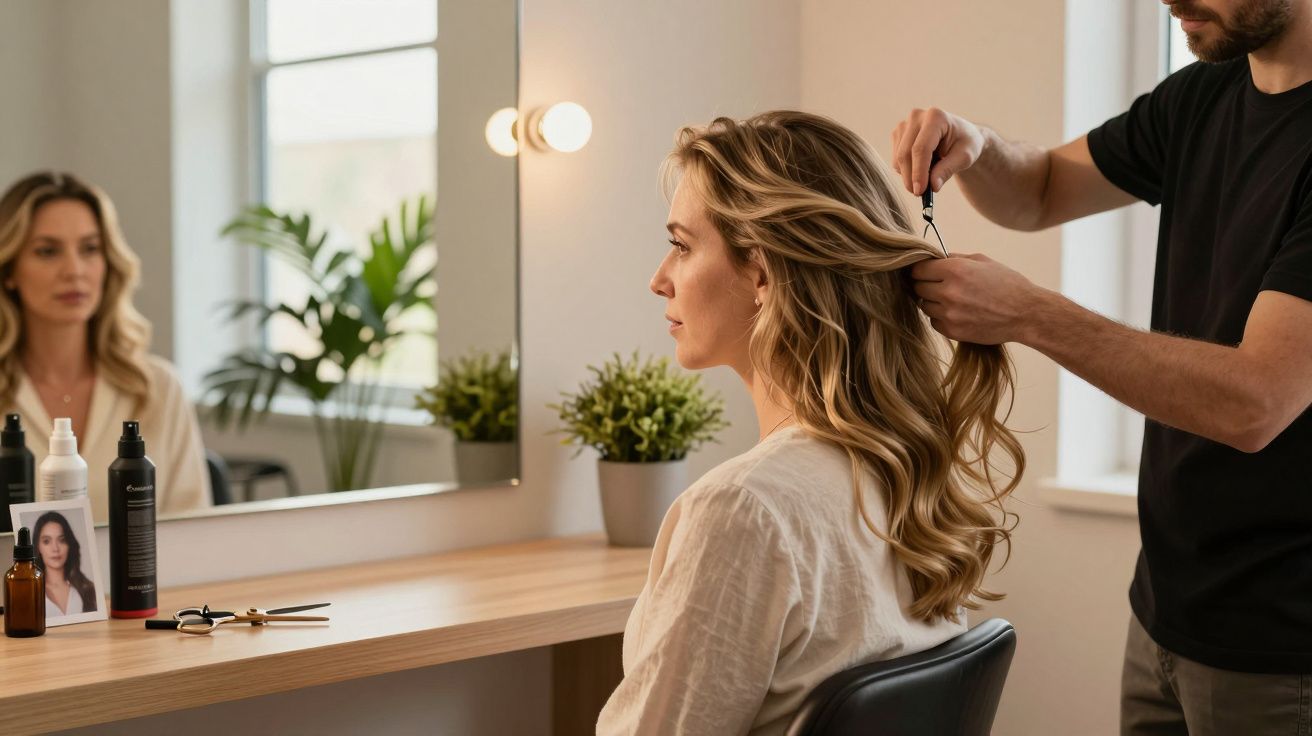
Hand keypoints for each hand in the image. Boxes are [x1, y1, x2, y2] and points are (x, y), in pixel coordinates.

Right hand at [891, 108, 985, 195]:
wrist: (960, 135)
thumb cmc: (965, 143)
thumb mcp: (965, 157)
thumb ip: (948, 169)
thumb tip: (933, 186)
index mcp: (936, 117)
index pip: (921, 148)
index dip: (919, 171)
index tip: (920, 191)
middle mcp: (917, 116)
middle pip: (905, 153)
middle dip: (910, 177)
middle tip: (920, 194)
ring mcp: (904, 124)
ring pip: (898, 158)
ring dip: (908, 175)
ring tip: (927, 177)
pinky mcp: (898, 133)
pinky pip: (895, 158)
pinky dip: (905, 170)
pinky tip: (921, 167)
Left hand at [910, 253, 1046, 344]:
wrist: (1026, 314)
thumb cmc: (1007, 284)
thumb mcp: (983, 261)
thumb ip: (955, 258)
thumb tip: (934, 257)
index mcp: (955, 270)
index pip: (919, 269)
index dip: (921, 270)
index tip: (925, 272)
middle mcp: (949, 291)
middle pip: (918, 287)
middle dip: (926, 284)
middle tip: (939, 285)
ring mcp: (949, 313)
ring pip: (924, 305)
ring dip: (932, 301)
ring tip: (951, 299)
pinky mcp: (953, 331)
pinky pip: (934, 321)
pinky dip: (940, 317)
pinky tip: (956, 312)